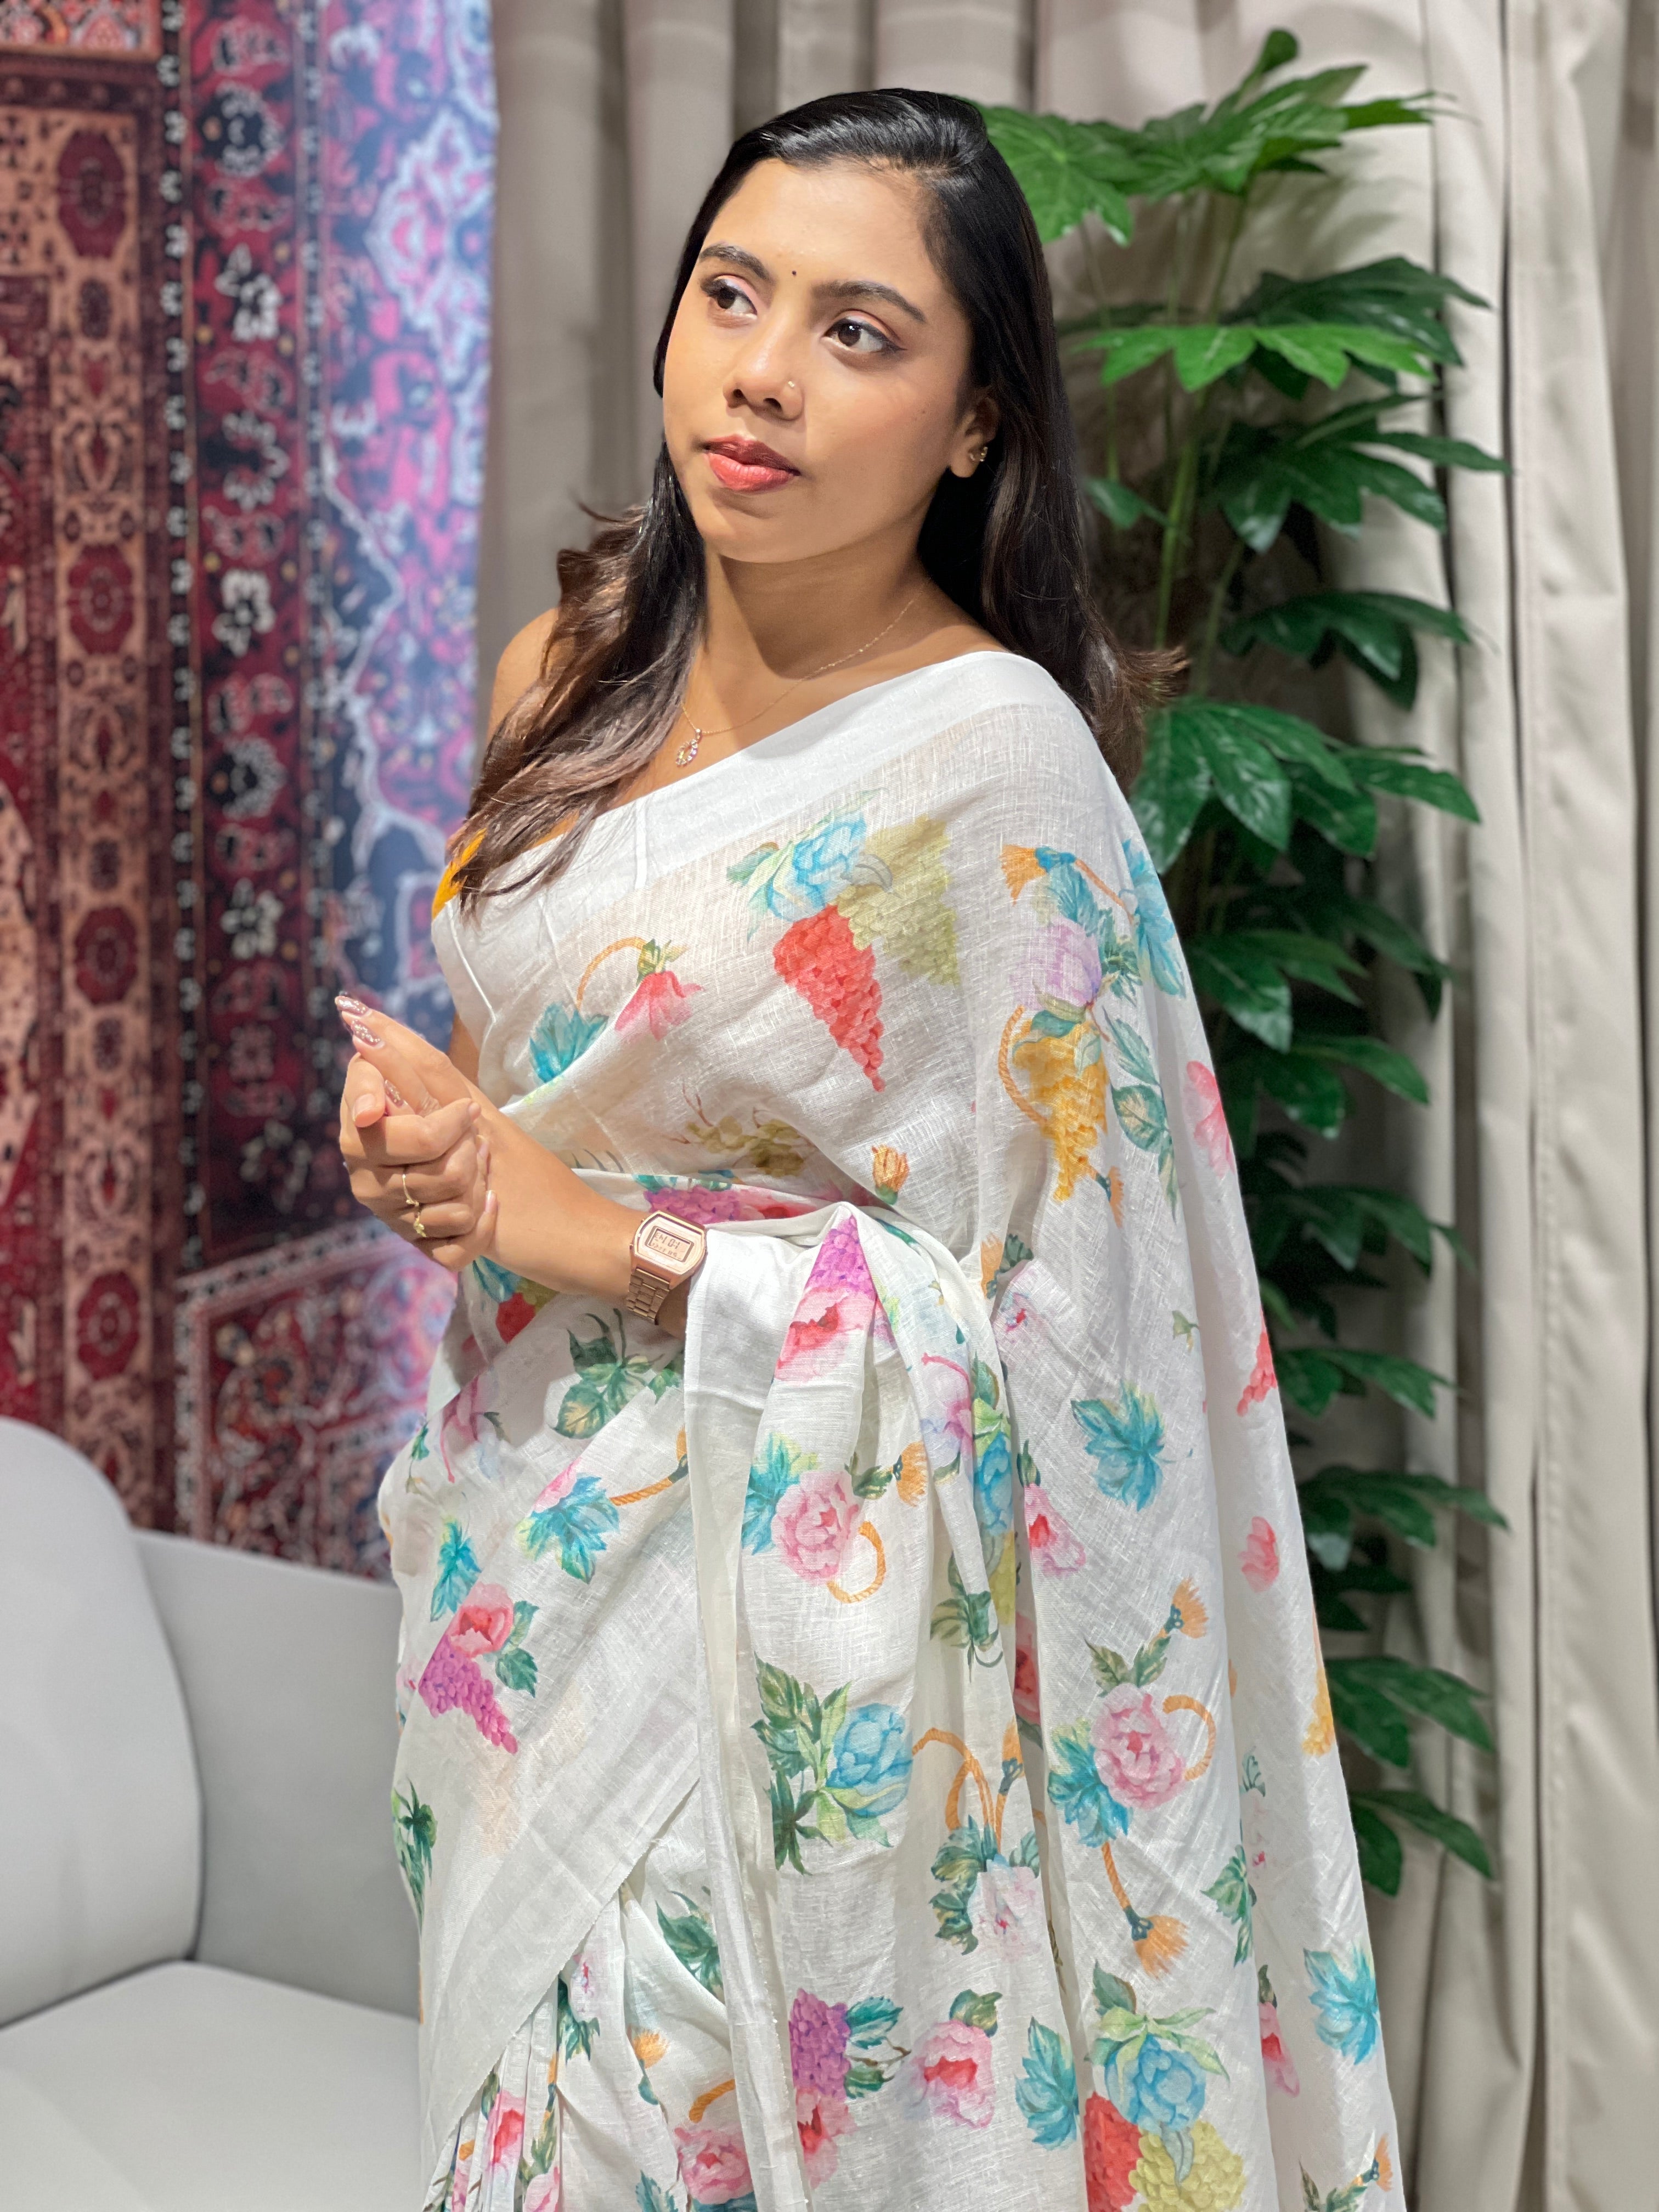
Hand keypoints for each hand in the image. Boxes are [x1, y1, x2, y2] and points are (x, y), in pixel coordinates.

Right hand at [335, 996, 496, 1270]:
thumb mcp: (458, 1094)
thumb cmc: (495, 1139)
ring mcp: (396, 1219)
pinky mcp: (427, 1254)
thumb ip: (409, 1058)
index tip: (467, 1113)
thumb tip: (353, 1012)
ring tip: (486, 1175)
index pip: (375, 1120)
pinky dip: (481, 1230)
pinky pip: (449, 1249)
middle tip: (481, 1144)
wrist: (562, 1216)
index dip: (430, 1121)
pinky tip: (492, 1210)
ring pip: (437, 1203)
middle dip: (465, 1149)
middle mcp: (370, 1178)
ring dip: (477, 1185)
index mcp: (368, 1135)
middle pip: (420, 1162)